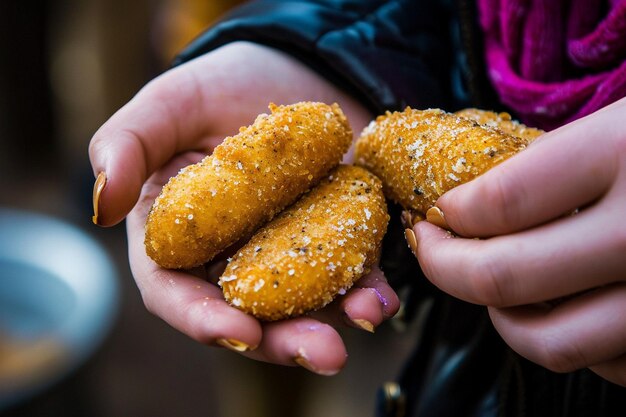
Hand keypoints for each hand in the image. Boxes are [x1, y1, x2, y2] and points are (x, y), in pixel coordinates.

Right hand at [89, 42, 398, 374]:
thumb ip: (125, 145)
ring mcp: (289, 252)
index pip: (177, 291)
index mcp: (181, 238)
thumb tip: (102, 206)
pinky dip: (368, 289)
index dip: (202, 318)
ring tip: (365, 317)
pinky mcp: (337, 237)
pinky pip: (352, 273)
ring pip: (305, 304)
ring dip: (336, 320)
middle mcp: (234, 257)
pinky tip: (382, 295)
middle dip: (283, 339)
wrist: (293, 70)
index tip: (237, 330)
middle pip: (249, 312)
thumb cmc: (218, 87)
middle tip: (322, 351)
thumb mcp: (166, 104)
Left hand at [410, 97, 625, 385]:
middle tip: (430, 248)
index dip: (450, 213)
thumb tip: (476, 204)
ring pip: (551, 341)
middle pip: (505, 277)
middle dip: (446, 267)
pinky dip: (571, 340)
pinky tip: (567, 307)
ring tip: (489, 285)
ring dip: (503, 316)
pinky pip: (607, 363)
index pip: (500, 202)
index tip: (435, 212)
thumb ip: (562, 162)